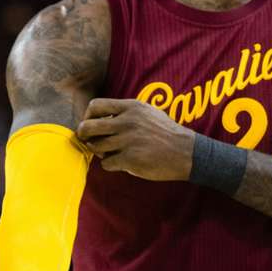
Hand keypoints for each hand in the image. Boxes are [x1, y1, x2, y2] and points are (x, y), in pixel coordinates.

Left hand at [77, 98, 194, 179]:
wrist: (186, 153)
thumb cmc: (165, 133)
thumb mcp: (147, 112)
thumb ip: (124, 111)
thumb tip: (97, 117)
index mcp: (131, 107)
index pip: (95, 105)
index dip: (88, 116)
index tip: (92, 124)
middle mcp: (127, 121)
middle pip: (88, 126)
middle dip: (84, 135)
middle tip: (88, 140)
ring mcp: (128, 140)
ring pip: (95, 147)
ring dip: (99, 152)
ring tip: (111, 152)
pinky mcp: (130, 159)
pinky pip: (106, 163)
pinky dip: (110, 165)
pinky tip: (121, 163)